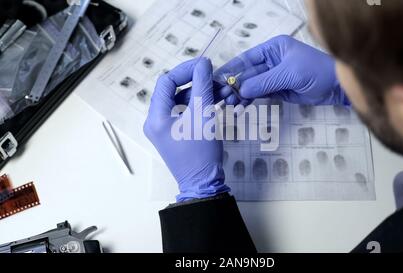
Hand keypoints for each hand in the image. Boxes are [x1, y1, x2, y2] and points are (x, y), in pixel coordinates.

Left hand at [144, 58, 229, 202]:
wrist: (203, 183)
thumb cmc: (201, 152)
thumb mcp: (203, 114)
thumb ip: (202, 85)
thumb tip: (203, 63)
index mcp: (156, 116)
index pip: (167, 81)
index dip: (187, 69)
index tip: (206, 65)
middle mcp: (156, 120)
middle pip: (174, 90)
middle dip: (197, 82)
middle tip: (217, 79)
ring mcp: (165, 128)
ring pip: (182, 100)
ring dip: (202, 93)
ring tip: (223, 91)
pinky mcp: (175, 133)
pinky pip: (186, 112)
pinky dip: (200, 105)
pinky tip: (218, 102)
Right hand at [215, 35, 348, 105]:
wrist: (337, 87)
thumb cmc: (315, 71)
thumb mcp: (289, 74)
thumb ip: (265, 82)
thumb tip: (242, 89)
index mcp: (273, 49)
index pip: (247, 58)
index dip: (231, 68)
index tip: (217, 78)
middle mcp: (271, 61)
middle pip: (247, 73)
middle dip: (234, 85)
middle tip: (220, 96)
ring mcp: (274, 76)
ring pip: (252, 85)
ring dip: (241, 94)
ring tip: (229, 104)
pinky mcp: (279, 90)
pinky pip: (261, 94)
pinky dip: (251, 100)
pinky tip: (241, 107)